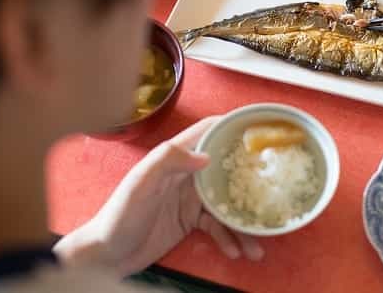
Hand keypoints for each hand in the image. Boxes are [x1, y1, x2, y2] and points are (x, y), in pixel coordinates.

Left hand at [54, 117, 263, 276]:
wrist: (107, 255)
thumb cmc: (119, 215)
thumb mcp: (140, 184)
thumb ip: (168, 161)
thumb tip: (206, 155)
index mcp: (175, 157)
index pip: (208, 131)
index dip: (233, 125)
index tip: (261, 128)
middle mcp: (187, 173)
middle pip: (227, 168)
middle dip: (251, 177)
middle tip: (275, 186)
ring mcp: (191, 198)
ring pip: (227, 202)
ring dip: (244, 221)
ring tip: (259, 242)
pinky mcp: (191, 221)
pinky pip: (219, 226)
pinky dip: (229, 238)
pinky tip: (236, 251)